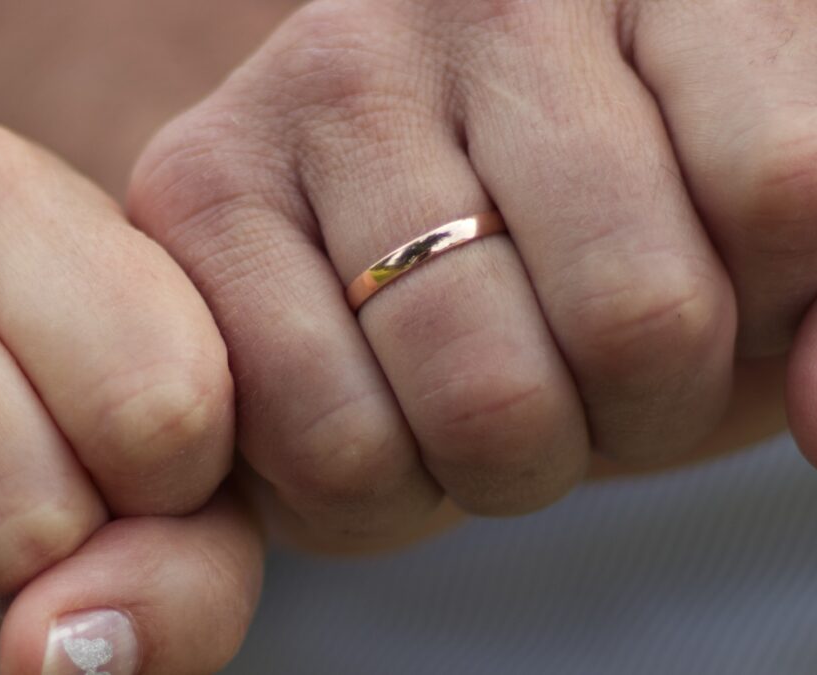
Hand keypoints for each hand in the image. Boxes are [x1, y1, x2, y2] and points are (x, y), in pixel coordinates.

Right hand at [0, 126, 260, 673]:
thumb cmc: (69, 409)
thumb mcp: (173, 458)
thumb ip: (186, 568)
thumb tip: (65, 653)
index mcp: (11, 196)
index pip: (160, 405)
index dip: (173, 493)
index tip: (142, 465)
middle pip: (27, 514)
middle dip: (54, 559)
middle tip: (34, 500)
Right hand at [127, 0, 814, 546]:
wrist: (401, 255)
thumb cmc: (606, 255)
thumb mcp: (761, 269)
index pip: (786, 188)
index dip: (758, 326)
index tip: (697, 309)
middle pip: (637, 315)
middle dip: (623, 418)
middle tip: (573, 383)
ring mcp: (324, 77)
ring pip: (482, 396)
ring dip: (500, 465)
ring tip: (470, 401)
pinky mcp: (195, 183)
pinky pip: (330, 442)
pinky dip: (373, 495)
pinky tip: (371, 417)